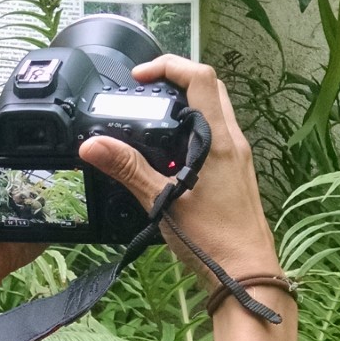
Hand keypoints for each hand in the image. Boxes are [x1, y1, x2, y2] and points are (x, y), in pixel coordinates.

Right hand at [80, 58, 279, 289]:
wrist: (247, 274)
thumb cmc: (212, 240)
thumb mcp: (162, 202)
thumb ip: (128, 168)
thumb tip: (92, 144)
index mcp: (220, 140)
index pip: (200, 77)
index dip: (169, 66)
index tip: (140, 78)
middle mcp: (234, 142)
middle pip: (211, 88)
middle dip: (177, 80)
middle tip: (145, 93)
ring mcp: (238, 158)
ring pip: (216, 111)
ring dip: (186, 106)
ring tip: (153, 122)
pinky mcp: (236, 174)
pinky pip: (217, 136)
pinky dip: (193, 131)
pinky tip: (170, 156)